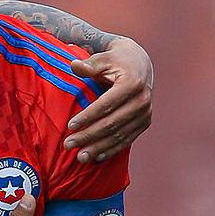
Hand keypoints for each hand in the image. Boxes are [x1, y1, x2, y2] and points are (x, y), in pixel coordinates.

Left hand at [64, 35, 152, 162]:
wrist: (139, 64)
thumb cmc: (115, 61)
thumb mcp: (102, 59)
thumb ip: (89, 65)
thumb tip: (74, 65)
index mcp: (131, 84)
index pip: (106, 105)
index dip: (88, 116)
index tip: (70, 126)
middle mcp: (142, 100)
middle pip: (112, 123)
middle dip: (89, 136)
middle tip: (69, 144)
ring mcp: (145, 113)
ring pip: (120, 135)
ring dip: (99, 147)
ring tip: (80, 157)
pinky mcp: (145, 122)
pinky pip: (128, 139)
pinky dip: (112, 149)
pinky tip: (97, 157)